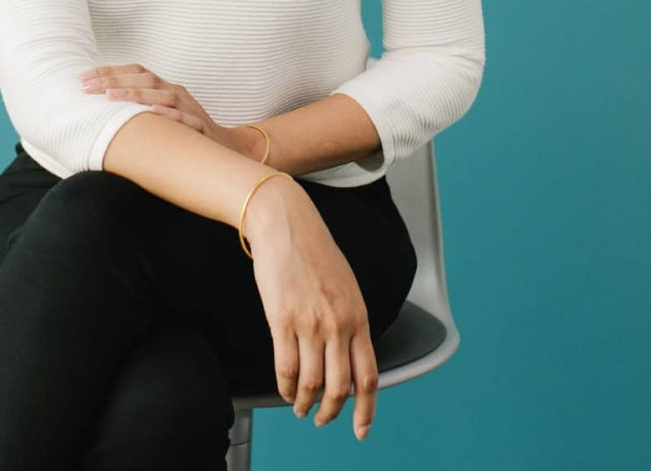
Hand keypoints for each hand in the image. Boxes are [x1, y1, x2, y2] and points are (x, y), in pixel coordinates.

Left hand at [79, 64, 237, 149]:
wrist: (225, 146)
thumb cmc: (185, 131)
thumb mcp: (160, 114)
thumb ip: (137, 108)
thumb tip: (100, 108)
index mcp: (164, 87)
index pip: (135, 70)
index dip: (109, 71)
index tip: (82, 78)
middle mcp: (176, 92)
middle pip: (144, 78)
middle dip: (113, 80)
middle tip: (85, 86)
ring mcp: (190, 107)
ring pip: (161, 95)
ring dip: (135, 93)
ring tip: (109, 97)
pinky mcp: (201, 127)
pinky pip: (185, 118)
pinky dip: (169, 115)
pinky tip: (151, 113)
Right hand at [243, 183, 378, 439]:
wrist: (286, 222)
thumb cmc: (313, 250)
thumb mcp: (345, 286)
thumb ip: (350, 320)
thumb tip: (347, 356)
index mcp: (359, 316)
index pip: (369, 376)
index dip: (366, 409)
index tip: (360, 429)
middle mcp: (339, 324)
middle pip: (340, 387)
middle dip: (331, 413)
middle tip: (322, 420)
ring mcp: (310, 323)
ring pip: (312, 383)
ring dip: (305, 403)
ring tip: (300, 407)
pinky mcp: (282, 319)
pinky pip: (286, 368)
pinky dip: (285, 388)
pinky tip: (285, 390)